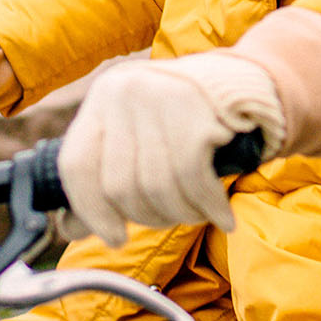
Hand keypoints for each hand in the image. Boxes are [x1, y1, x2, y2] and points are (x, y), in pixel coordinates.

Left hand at [56, 52, 284, 246]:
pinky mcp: (197, 111)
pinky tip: (222, 216)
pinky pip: (192, 180)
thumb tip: (68, 227)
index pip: (77, 164)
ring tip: (199, 212)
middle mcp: (127, 89)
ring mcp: (161, 97)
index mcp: (105, 93)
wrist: (252, 83)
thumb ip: (104, 176)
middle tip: (173, 216)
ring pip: (156, 188)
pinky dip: (208, 208)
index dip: (90, 211)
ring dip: (182, 214)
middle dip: (149, 216)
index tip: (113, 237)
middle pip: (119, 185)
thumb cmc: (190, 117)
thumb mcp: (139, 133)